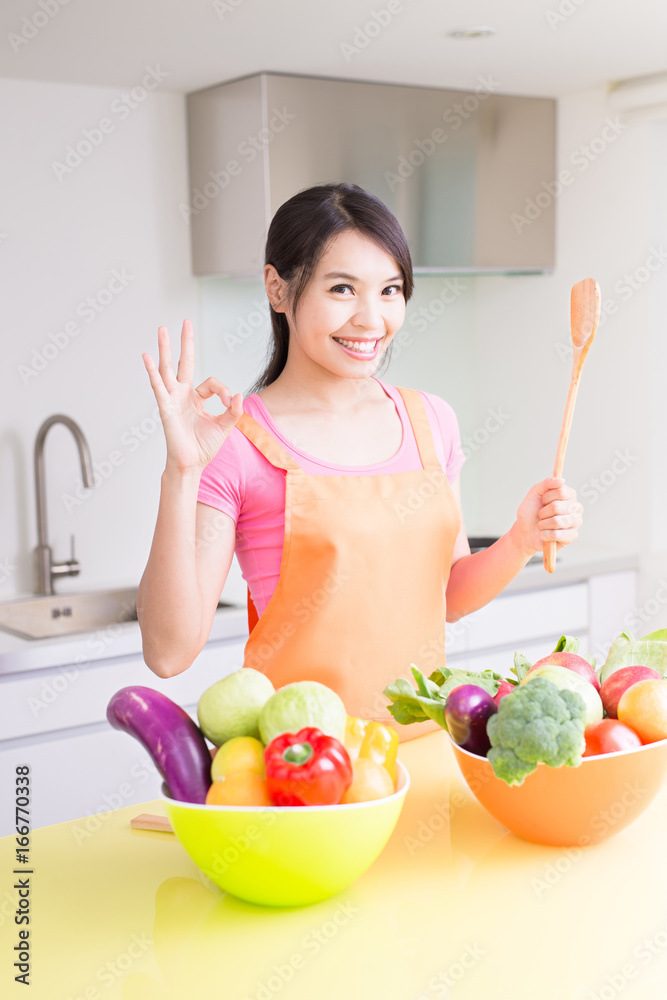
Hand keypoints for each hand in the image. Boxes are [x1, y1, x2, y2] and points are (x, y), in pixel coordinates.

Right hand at [142, 320, 243, 473]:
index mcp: (196, 399)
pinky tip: (147, 356)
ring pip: (167, 369)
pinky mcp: (166, 407)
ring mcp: (172, 399)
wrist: (191, 464)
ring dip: (164, 349)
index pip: (212, 383)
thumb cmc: (204, 447)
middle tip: (185, 321)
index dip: (224, 391)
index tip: (230, 403)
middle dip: (185, 343)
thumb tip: (239, 395)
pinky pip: (158, 386)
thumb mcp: (225, 426)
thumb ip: (233, 410)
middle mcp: (183, 395)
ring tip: (161, 329)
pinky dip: (152, 371)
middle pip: (183, 363)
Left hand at [510, 477, 582, 556]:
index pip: (561, 491)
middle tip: (541, 515)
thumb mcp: (535, 493)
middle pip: (557, 507)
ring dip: (543, 524)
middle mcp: (576, 507)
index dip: (547, 497)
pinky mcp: (572, 536)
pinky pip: (557, 535)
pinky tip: (544, 534)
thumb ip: (547, 483)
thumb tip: (561, 480)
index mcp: (569, 494)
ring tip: (542, 525)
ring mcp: (576, 522)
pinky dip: (545, 535)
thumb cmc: (531, 512)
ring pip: (557, 521)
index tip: (542, 500)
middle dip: (543, 512)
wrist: (525, 532)